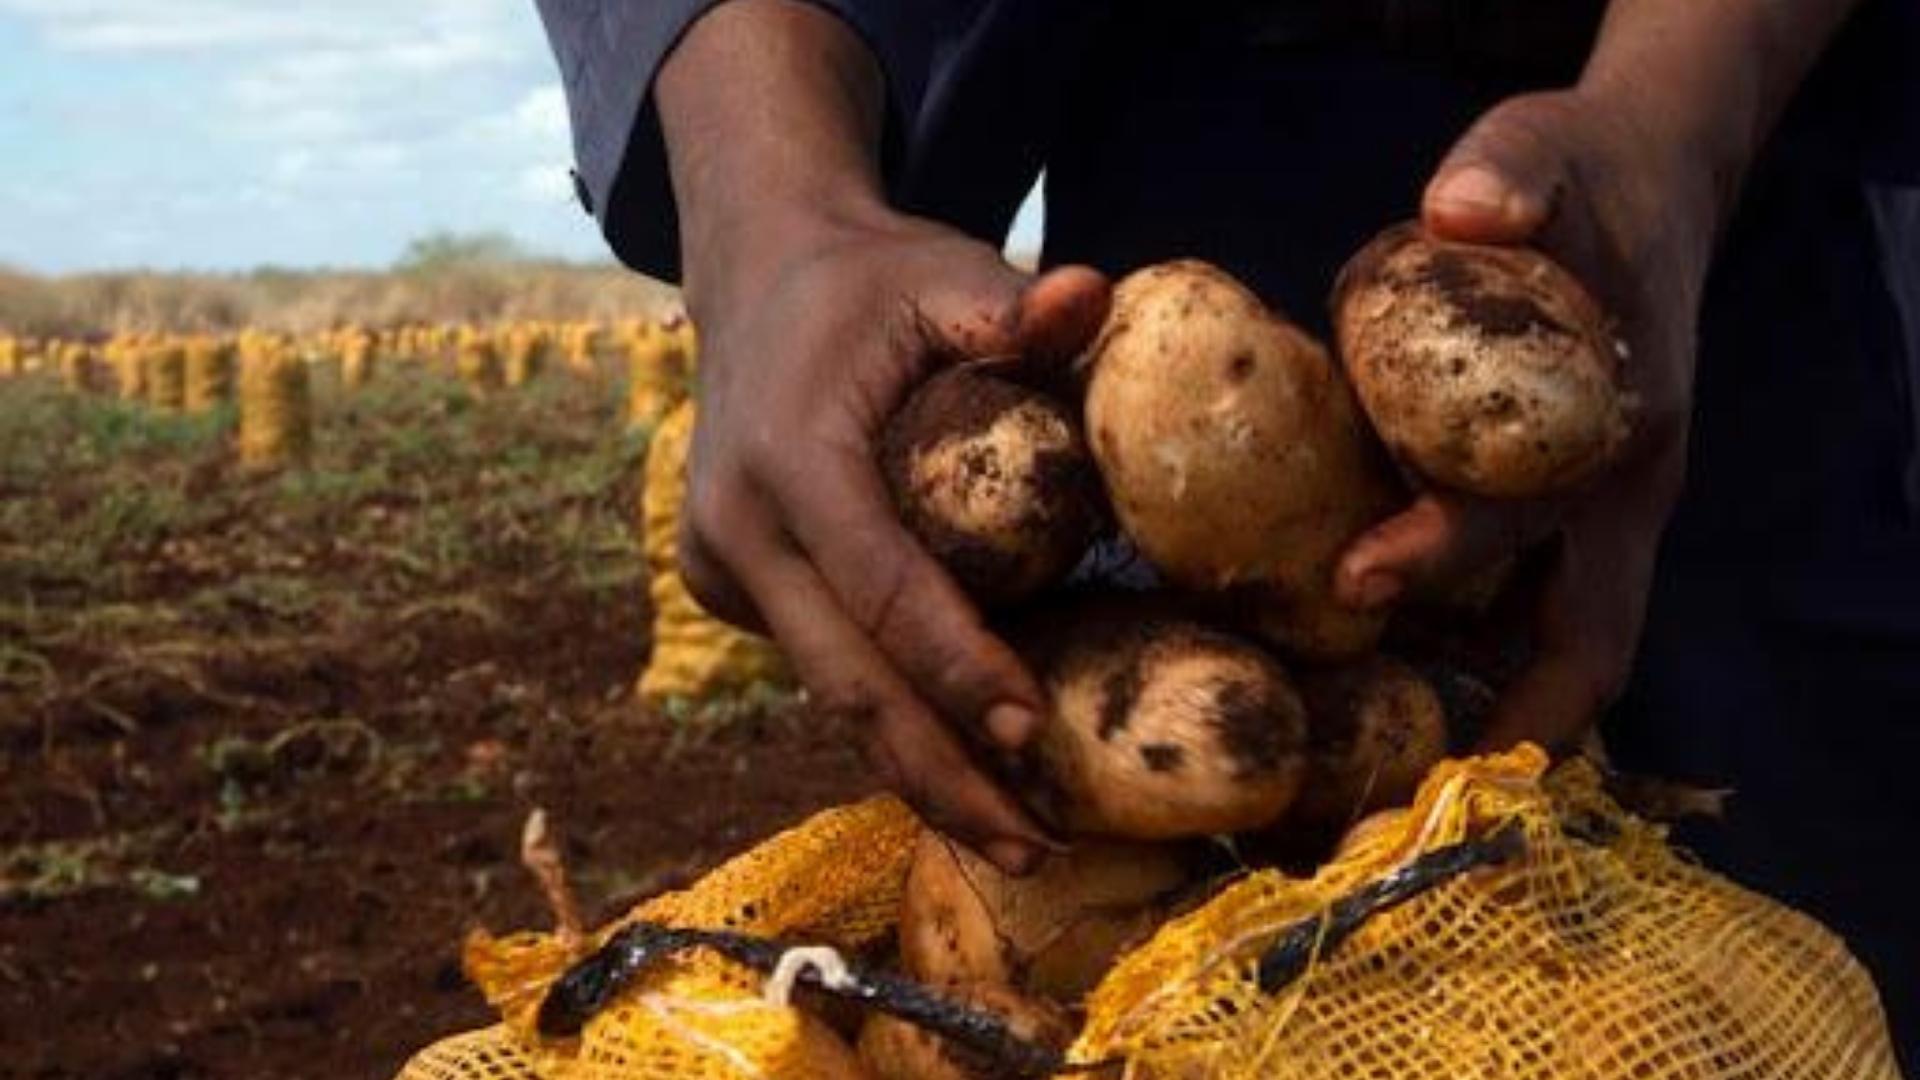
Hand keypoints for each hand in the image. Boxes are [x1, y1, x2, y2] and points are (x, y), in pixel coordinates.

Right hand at [679, 204, 1108, 871]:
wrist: (752, 276)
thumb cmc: (867, 281)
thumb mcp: (941, 272)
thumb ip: (1015, 304)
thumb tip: (1098, 293)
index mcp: (786, 457)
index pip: (881, 585)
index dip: (955, 665)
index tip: (1031, 732)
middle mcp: (736, 528)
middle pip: (847, 681)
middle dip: (942, 772)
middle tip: (1036, 849)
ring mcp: (721, 568)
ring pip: (829, 692)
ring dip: (917, 769)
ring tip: (1011, 840)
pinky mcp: (728, 586)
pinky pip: (819, 665)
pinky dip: (886, 718)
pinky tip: (958, 770)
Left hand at [1335, 88, 1722, 752]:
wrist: (1650, 184)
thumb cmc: (1583, 179)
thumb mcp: (1544, 148)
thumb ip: (1507, 171)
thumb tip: (1462, 210)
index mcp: (1614, 423)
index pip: (1528, 513)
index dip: (1443, 553)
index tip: (1357, 581)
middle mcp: (1617, 492)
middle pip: (1567, 630)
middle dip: (1485, 704)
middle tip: (1373, 763)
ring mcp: (1600, 513)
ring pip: (1558, 640)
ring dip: (1490, 707)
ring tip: (1384, 775)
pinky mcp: (1565, 512)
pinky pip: (1531, 604)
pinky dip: (1478, 652)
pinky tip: (1391, 683)